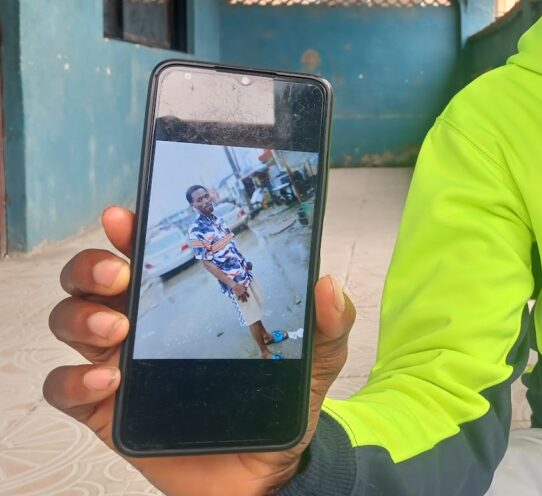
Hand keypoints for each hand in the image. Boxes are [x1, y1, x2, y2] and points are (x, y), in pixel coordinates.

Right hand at [44, 206, 355, 495]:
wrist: (266, 472)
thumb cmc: (280, 402)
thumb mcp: (317, 356)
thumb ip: (330, 321)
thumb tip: (328, 284)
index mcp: (186, 298)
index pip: (148, 252)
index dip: (130, 229)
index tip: (126, 217)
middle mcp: (144, 323)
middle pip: (93, 278)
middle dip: (95, 266)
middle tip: (120, 276)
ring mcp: (120, 364)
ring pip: (71, 320)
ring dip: (82, 316)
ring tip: (117, 329)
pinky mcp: (106, 411)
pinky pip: (65, 387)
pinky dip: (73, 377)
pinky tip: (107, 379)